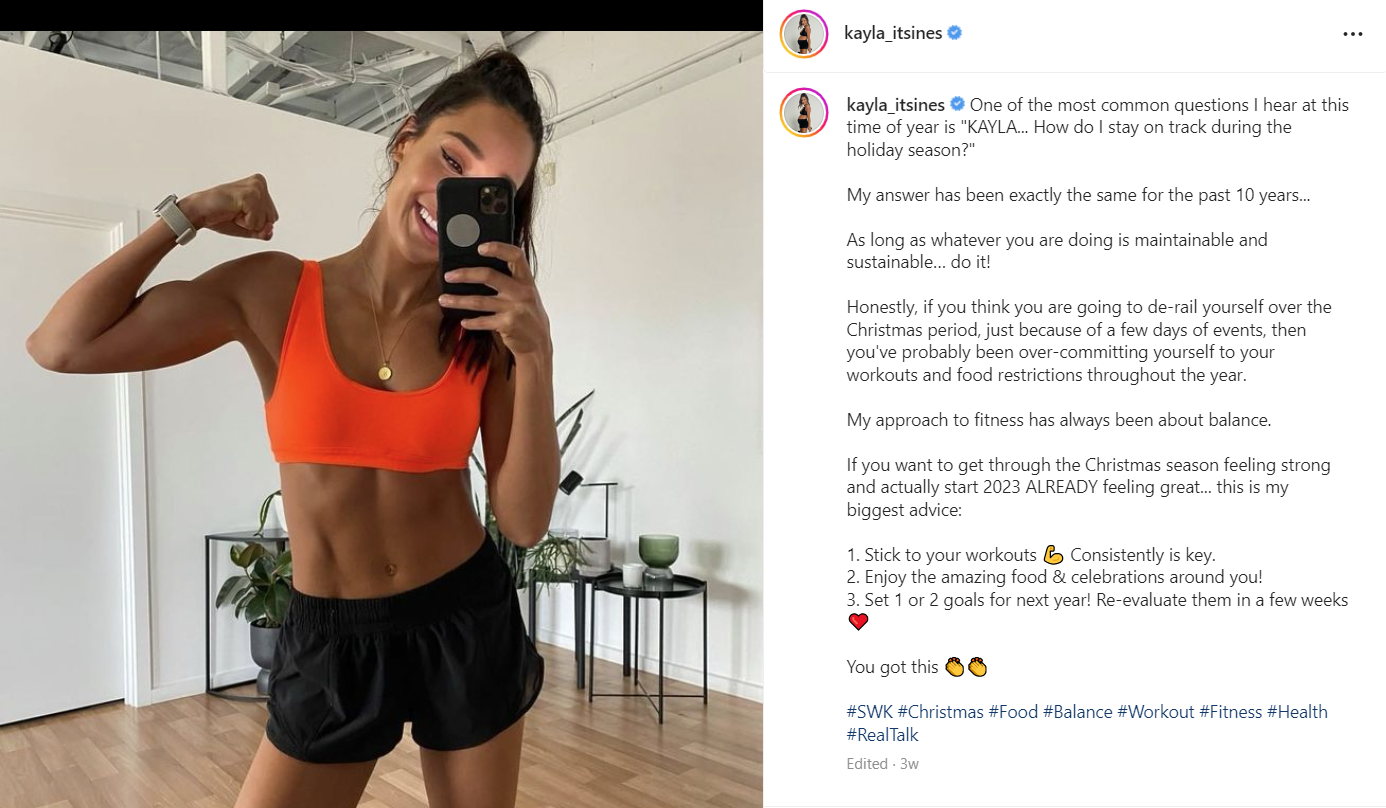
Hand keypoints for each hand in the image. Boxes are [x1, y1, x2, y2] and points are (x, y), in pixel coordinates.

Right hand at [181, 174, 278, 239]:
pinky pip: (256, 221)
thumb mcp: (248, 227)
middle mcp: (260, 182)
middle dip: (253, 222)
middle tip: (234, 212)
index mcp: (261, 186)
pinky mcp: (249, 195)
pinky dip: (243, 223)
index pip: (273, 217)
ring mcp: (255, 187)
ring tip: (233, 211)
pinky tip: (232, 212)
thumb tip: (270, 230)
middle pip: (272, 218)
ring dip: (247, 222)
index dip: (256, 222)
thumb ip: (263, 231)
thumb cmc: (221, 217)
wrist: (199, 212)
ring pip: (265, 220)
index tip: (238, 212)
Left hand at [440, 242, 551, 357]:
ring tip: (444, 299)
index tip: (480, 247)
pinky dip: (471, 322)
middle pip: (489, 276)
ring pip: (479, 301)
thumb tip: (482, 269)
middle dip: (465, 274)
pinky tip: (463, 321)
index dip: (498, 248)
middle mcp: (522, 292)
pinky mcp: (508, 325)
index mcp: (527, 280)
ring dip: (458, 301)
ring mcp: (514, 309)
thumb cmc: (529, 315)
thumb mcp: (527, 294)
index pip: (516, 256)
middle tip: (448, 276)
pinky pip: (483, 321)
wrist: (539, 343)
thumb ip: (512, 282)